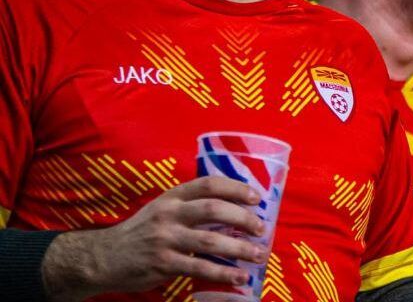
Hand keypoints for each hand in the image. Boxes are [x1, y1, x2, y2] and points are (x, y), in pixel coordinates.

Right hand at [42, 176, 267, 301]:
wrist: (103, 257)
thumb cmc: (142, 232)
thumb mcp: (162, 209)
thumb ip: (191, 207)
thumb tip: (235, 210)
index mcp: (172, 197)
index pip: (208, 184)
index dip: (235, 188)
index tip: (255, 197)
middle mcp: (169, 214)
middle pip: (212, 209)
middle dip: (242, 217)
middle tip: (261, 228)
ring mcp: (165, 239)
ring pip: (210, 240)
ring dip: (239, 248)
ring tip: (258, 254)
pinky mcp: (163, 263)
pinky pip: (199, 267)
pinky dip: (223, 272)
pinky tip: (239, 276)